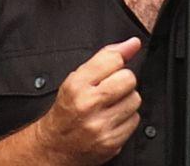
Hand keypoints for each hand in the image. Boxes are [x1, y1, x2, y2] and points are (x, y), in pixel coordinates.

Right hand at [36, 37, 141, 164]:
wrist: (54, 146)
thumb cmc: (68, 108)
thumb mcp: (78, 77)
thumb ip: (107, 56)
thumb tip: (133, 43)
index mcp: (77, 85)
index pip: (113, 60)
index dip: (119, 60)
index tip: (118, 63)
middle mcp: (87, 105)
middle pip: (128, 79)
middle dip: (123, 82)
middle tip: (110, 89)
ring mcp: (100, 126)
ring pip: (135, 100)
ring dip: (127, 101)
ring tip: (110, 106)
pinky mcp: (110, 142)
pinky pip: (134, 120)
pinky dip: (127, 119)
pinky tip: (112, 120)